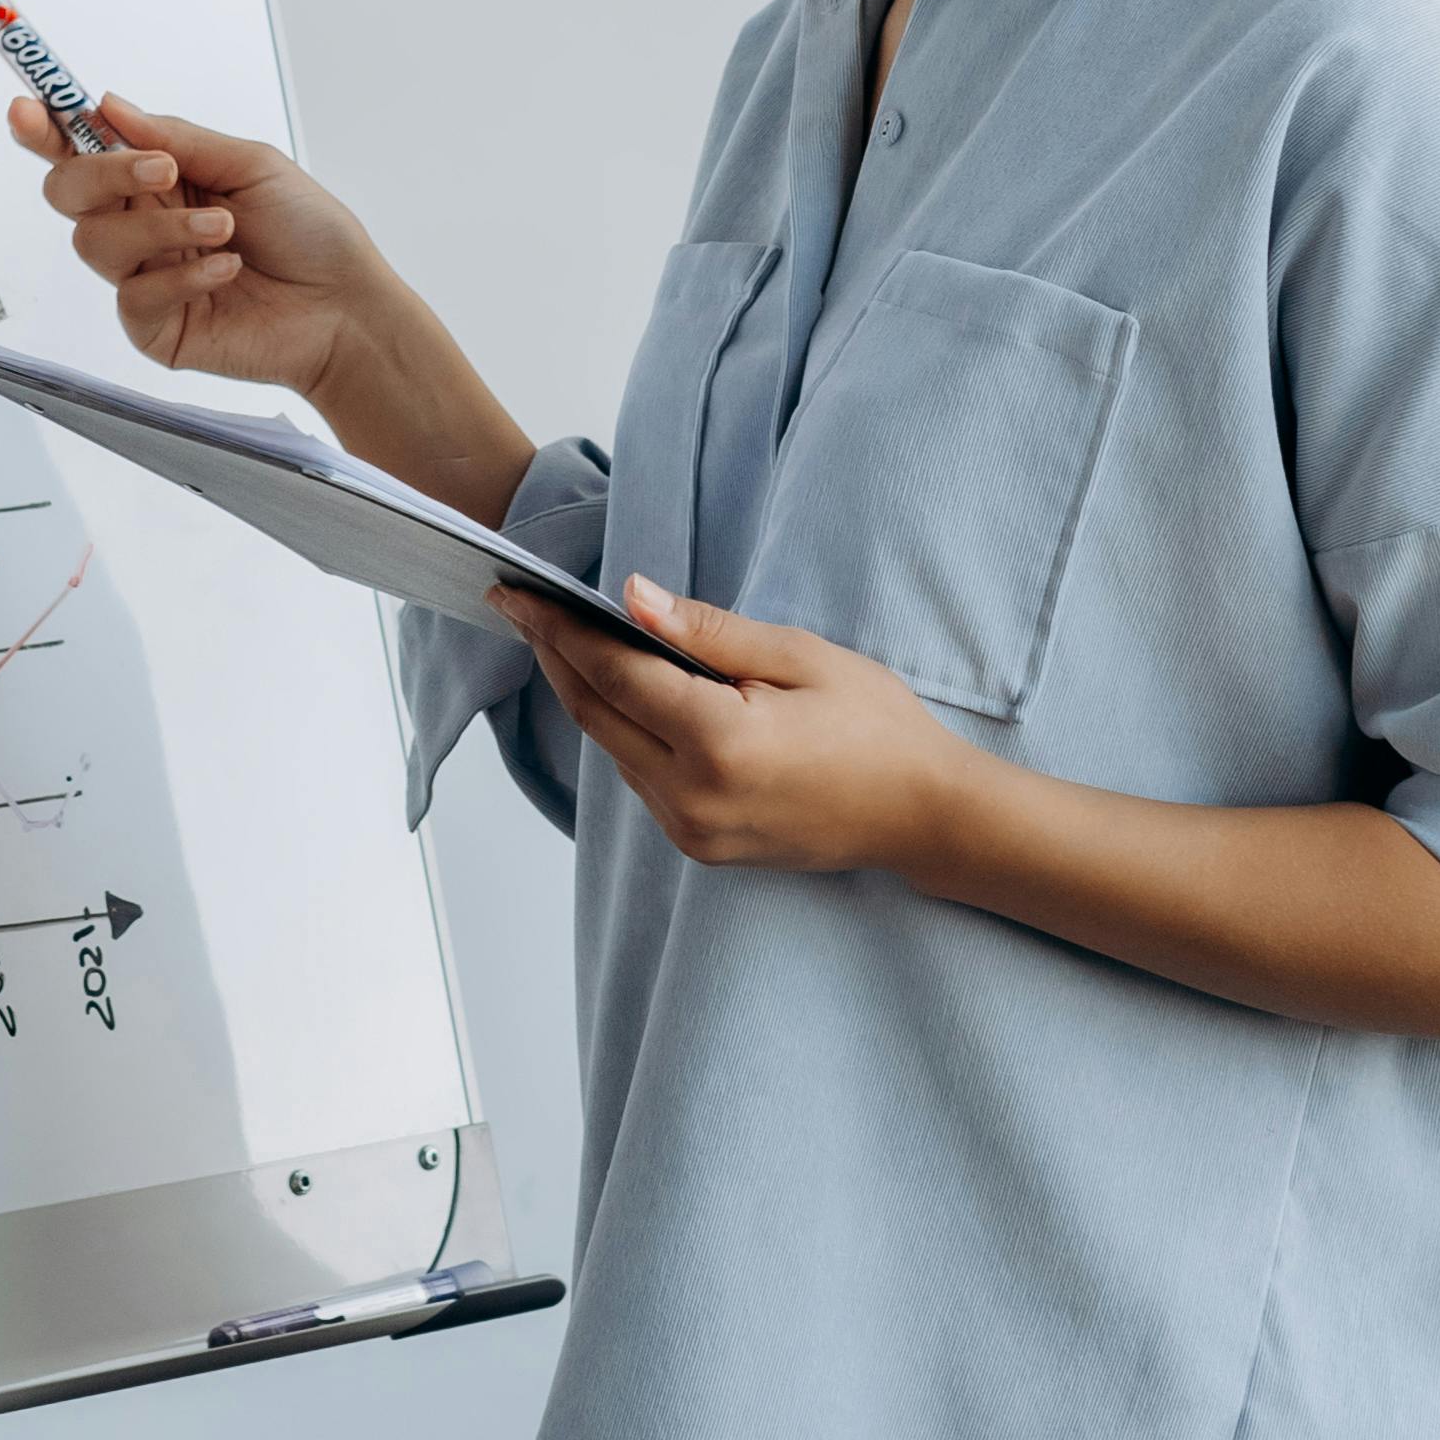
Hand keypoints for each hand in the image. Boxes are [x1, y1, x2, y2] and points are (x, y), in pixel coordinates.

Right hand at [7, 86, 396, 403]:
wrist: (345, 307)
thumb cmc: (309, 233)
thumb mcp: (250, 164)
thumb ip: (176, 138)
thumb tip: (109, 106)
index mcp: (157, 180)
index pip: (82, 150)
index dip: (46, 129)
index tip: (28, 110)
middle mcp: (142, 226)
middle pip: (67, 193)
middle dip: (102, 173)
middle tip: (160, 169)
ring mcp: (143, 278)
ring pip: (96, 242)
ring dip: (164, 228)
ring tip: (225, 230)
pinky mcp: (154, 328)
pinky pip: (134, 296)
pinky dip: (183, 276)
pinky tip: (227, 271)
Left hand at [505, 574, 976, 874]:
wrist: (923, 816)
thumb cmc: (878, 728)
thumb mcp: (800, 657)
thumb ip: (707, 631)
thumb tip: (632, 596)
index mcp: (719, 743)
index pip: (612, 674)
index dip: (558, 630)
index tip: (516, 594)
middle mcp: (692, 797)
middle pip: (596, 716)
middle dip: (555, 657)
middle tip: (520, 608)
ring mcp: (693, 830)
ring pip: (614, 750)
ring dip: (590, 695)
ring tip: (568, 640)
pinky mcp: (701, 845)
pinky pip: (643, 779)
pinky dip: (625, 732)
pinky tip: (625, 694)